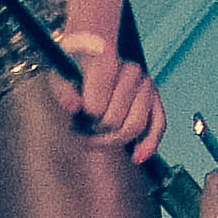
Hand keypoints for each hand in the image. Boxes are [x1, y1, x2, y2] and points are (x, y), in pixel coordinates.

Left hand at [57, 39, 162, 165]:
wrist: (92, 60)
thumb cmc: (75, 71)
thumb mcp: (59, 77)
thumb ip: (63, 91)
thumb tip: (71, 107)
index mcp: (107, 61)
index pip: (99, 101)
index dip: (89, 114)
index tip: (80, 116)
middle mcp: (131, 69)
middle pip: (114, 119)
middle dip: (97, 132)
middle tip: (82, 132)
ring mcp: (146, 84)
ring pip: (135, 126)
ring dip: (114, 140)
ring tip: (97, 138)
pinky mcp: (155, 98)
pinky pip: (158, 125)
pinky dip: (148, 144)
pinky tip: (136, 157)